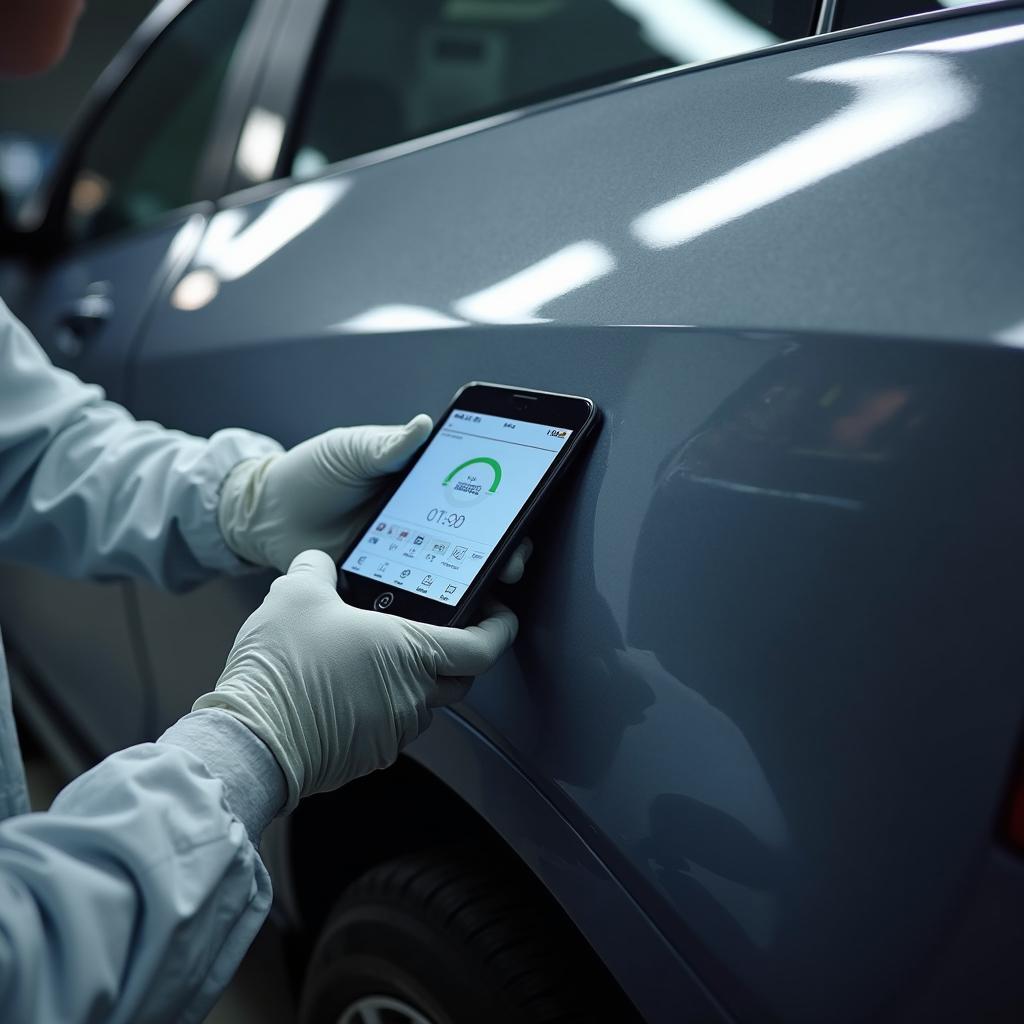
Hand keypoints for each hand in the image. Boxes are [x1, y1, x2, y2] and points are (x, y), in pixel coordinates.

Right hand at [193, 550, 517, 810]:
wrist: (252, 740)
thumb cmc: (283, 670)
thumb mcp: (295, 594)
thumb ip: (315, 569)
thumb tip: (317, 560)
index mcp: (412, 653)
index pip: (483, 647)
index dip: (500, 629)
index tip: (502, 616)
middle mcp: (413, 696)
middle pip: (458, 677)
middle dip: (457, 656)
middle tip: (440, 632)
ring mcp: (392, 731)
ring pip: (421, 703)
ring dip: (411, 682)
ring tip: (376, 657)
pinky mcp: (367, 756)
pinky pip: (389, 727)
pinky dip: (380, 707)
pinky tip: (347, 689)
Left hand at [218, 415, 532, 579]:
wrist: (266, 515)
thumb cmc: (311, 474)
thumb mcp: (350, 451)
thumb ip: (386, 445)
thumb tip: (423, 425)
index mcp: (422, 484)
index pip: (475, 491)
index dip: (503, 503)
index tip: (522, 510)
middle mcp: (422, 522)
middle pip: (476, 539)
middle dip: (502, 549)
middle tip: (511, 560)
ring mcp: (407, 557)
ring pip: (453, 573)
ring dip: (475, 583)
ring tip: (487, 591)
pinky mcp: (384, 585)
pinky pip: (415, 598)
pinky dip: (432, 607)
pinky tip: (444, 612)